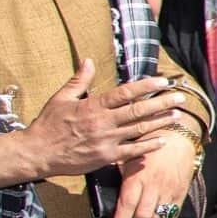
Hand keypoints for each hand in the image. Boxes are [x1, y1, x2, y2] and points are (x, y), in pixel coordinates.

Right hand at [20, 60, 182, 178]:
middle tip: (180, 97)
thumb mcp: (61, 98)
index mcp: (93, 106)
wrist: (35, 153)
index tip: (163, 82)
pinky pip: (132, 152)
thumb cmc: (48, 124)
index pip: (125, 93)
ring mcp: (105, 141)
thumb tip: (88, 60)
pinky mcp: (105, 158)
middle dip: (162, 103)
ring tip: (176, 116)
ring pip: (139, 130)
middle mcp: (103, 123)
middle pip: (138, 111)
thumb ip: (79, 80)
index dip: (146, 87)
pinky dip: (148, 147)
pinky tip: (162, 141)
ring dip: (160, 123)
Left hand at [110, 128, 196, 217]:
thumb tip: (108, 198)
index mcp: (138, 176)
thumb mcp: (129, 159)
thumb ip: (120, 178)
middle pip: (142, 217)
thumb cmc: (150, 148)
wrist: (177, 138)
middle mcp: (154, 185)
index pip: (127, 206)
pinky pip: (173, 216)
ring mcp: (169, 190)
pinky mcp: (180, 193)